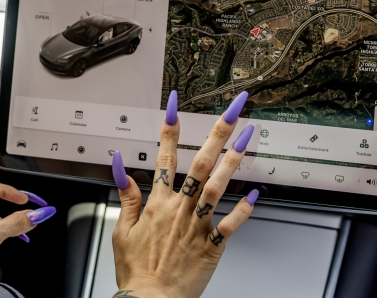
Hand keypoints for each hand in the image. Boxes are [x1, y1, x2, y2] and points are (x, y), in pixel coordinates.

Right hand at [110, 90, 257, 297]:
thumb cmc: (137, 270)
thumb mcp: (121, 230)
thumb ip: (126, 195)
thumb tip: (120, 165)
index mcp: (157, 203)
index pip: (164, 156)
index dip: (169, 129)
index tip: (175, 106)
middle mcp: (180, 209)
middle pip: (200, 163)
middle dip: (217, 133)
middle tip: (232, 111)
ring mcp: (198, 225)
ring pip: (218, 186)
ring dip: (234, 160)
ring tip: (248, 137)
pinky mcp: (212, 245)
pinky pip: (231, 225)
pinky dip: (244, 210)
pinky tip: (256, 194)